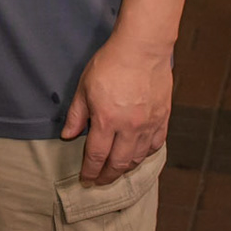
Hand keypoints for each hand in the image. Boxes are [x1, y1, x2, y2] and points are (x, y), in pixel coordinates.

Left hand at [61, 33, 171, 185]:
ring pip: (138, 158)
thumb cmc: (110, 64)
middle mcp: (129, 127)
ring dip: (126, 168)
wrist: (142, 49)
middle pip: (118, 163)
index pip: (96, 155)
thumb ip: (76, 114)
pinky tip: (138, 155)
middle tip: (100, 181)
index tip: (86, 180)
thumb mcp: (84, 87)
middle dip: (107, 176)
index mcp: (106, 120)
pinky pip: (155, 145)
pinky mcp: (163, 118)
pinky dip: (146, 154)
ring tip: (117, 171)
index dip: (90, 171)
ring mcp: (148, 124)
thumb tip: (67, 136)